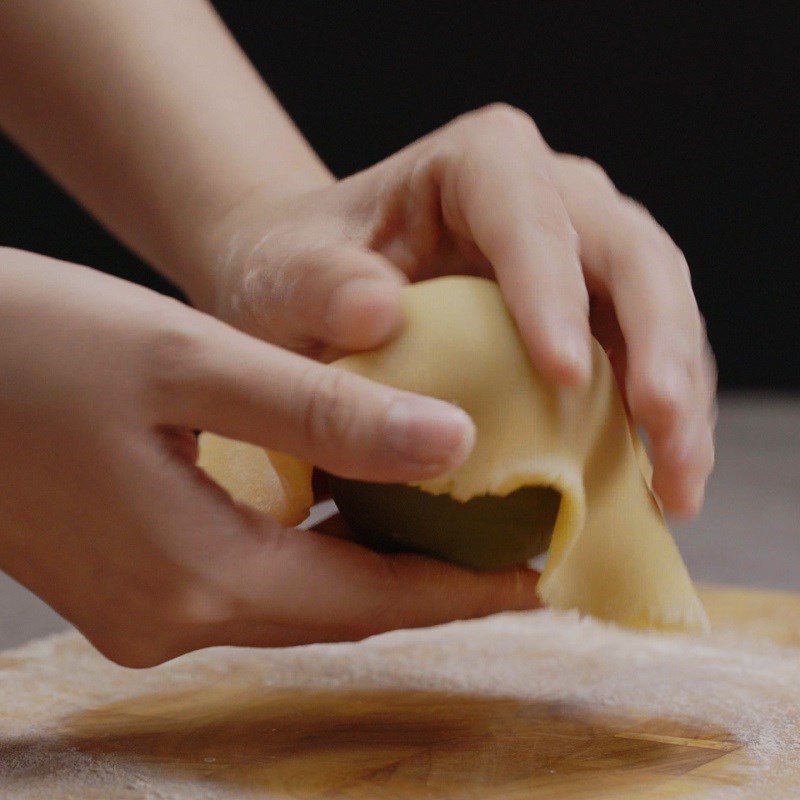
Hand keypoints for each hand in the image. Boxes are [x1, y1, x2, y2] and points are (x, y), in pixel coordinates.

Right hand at [0, 248, 538, 666]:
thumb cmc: (31, 347)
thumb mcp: (186, 361)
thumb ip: (321, 411)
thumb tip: (449, 440)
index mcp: (196, 574)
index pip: (367, 597)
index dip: (460, 592)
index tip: (538, 578)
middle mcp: (173, 616)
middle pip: (336, 609)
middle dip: (428, 588)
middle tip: (509, 558)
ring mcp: (144, 607)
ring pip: (296, 597)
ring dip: (372, 569)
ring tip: (450, 535)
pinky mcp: (127, 580)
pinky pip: (250, 580)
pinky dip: (311, 552)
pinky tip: (346, 511)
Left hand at [203, 105, 715, 517]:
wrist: (315, 286)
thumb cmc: (299, 270)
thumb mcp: (286, 275)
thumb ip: (321, 286)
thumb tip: (380, 312)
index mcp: (480, 164)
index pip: (531, 218)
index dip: (556, 293)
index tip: (564, 376)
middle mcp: (548, 196)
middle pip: (633, 258)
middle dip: (660, 348)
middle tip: (663, 432)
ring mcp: (578, 255)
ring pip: (660, 312)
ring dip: (678, 401)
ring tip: (677, 487)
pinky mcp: (590, 313)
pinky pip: (641, 361)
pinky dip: (654, 423)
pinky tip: (654, 484)